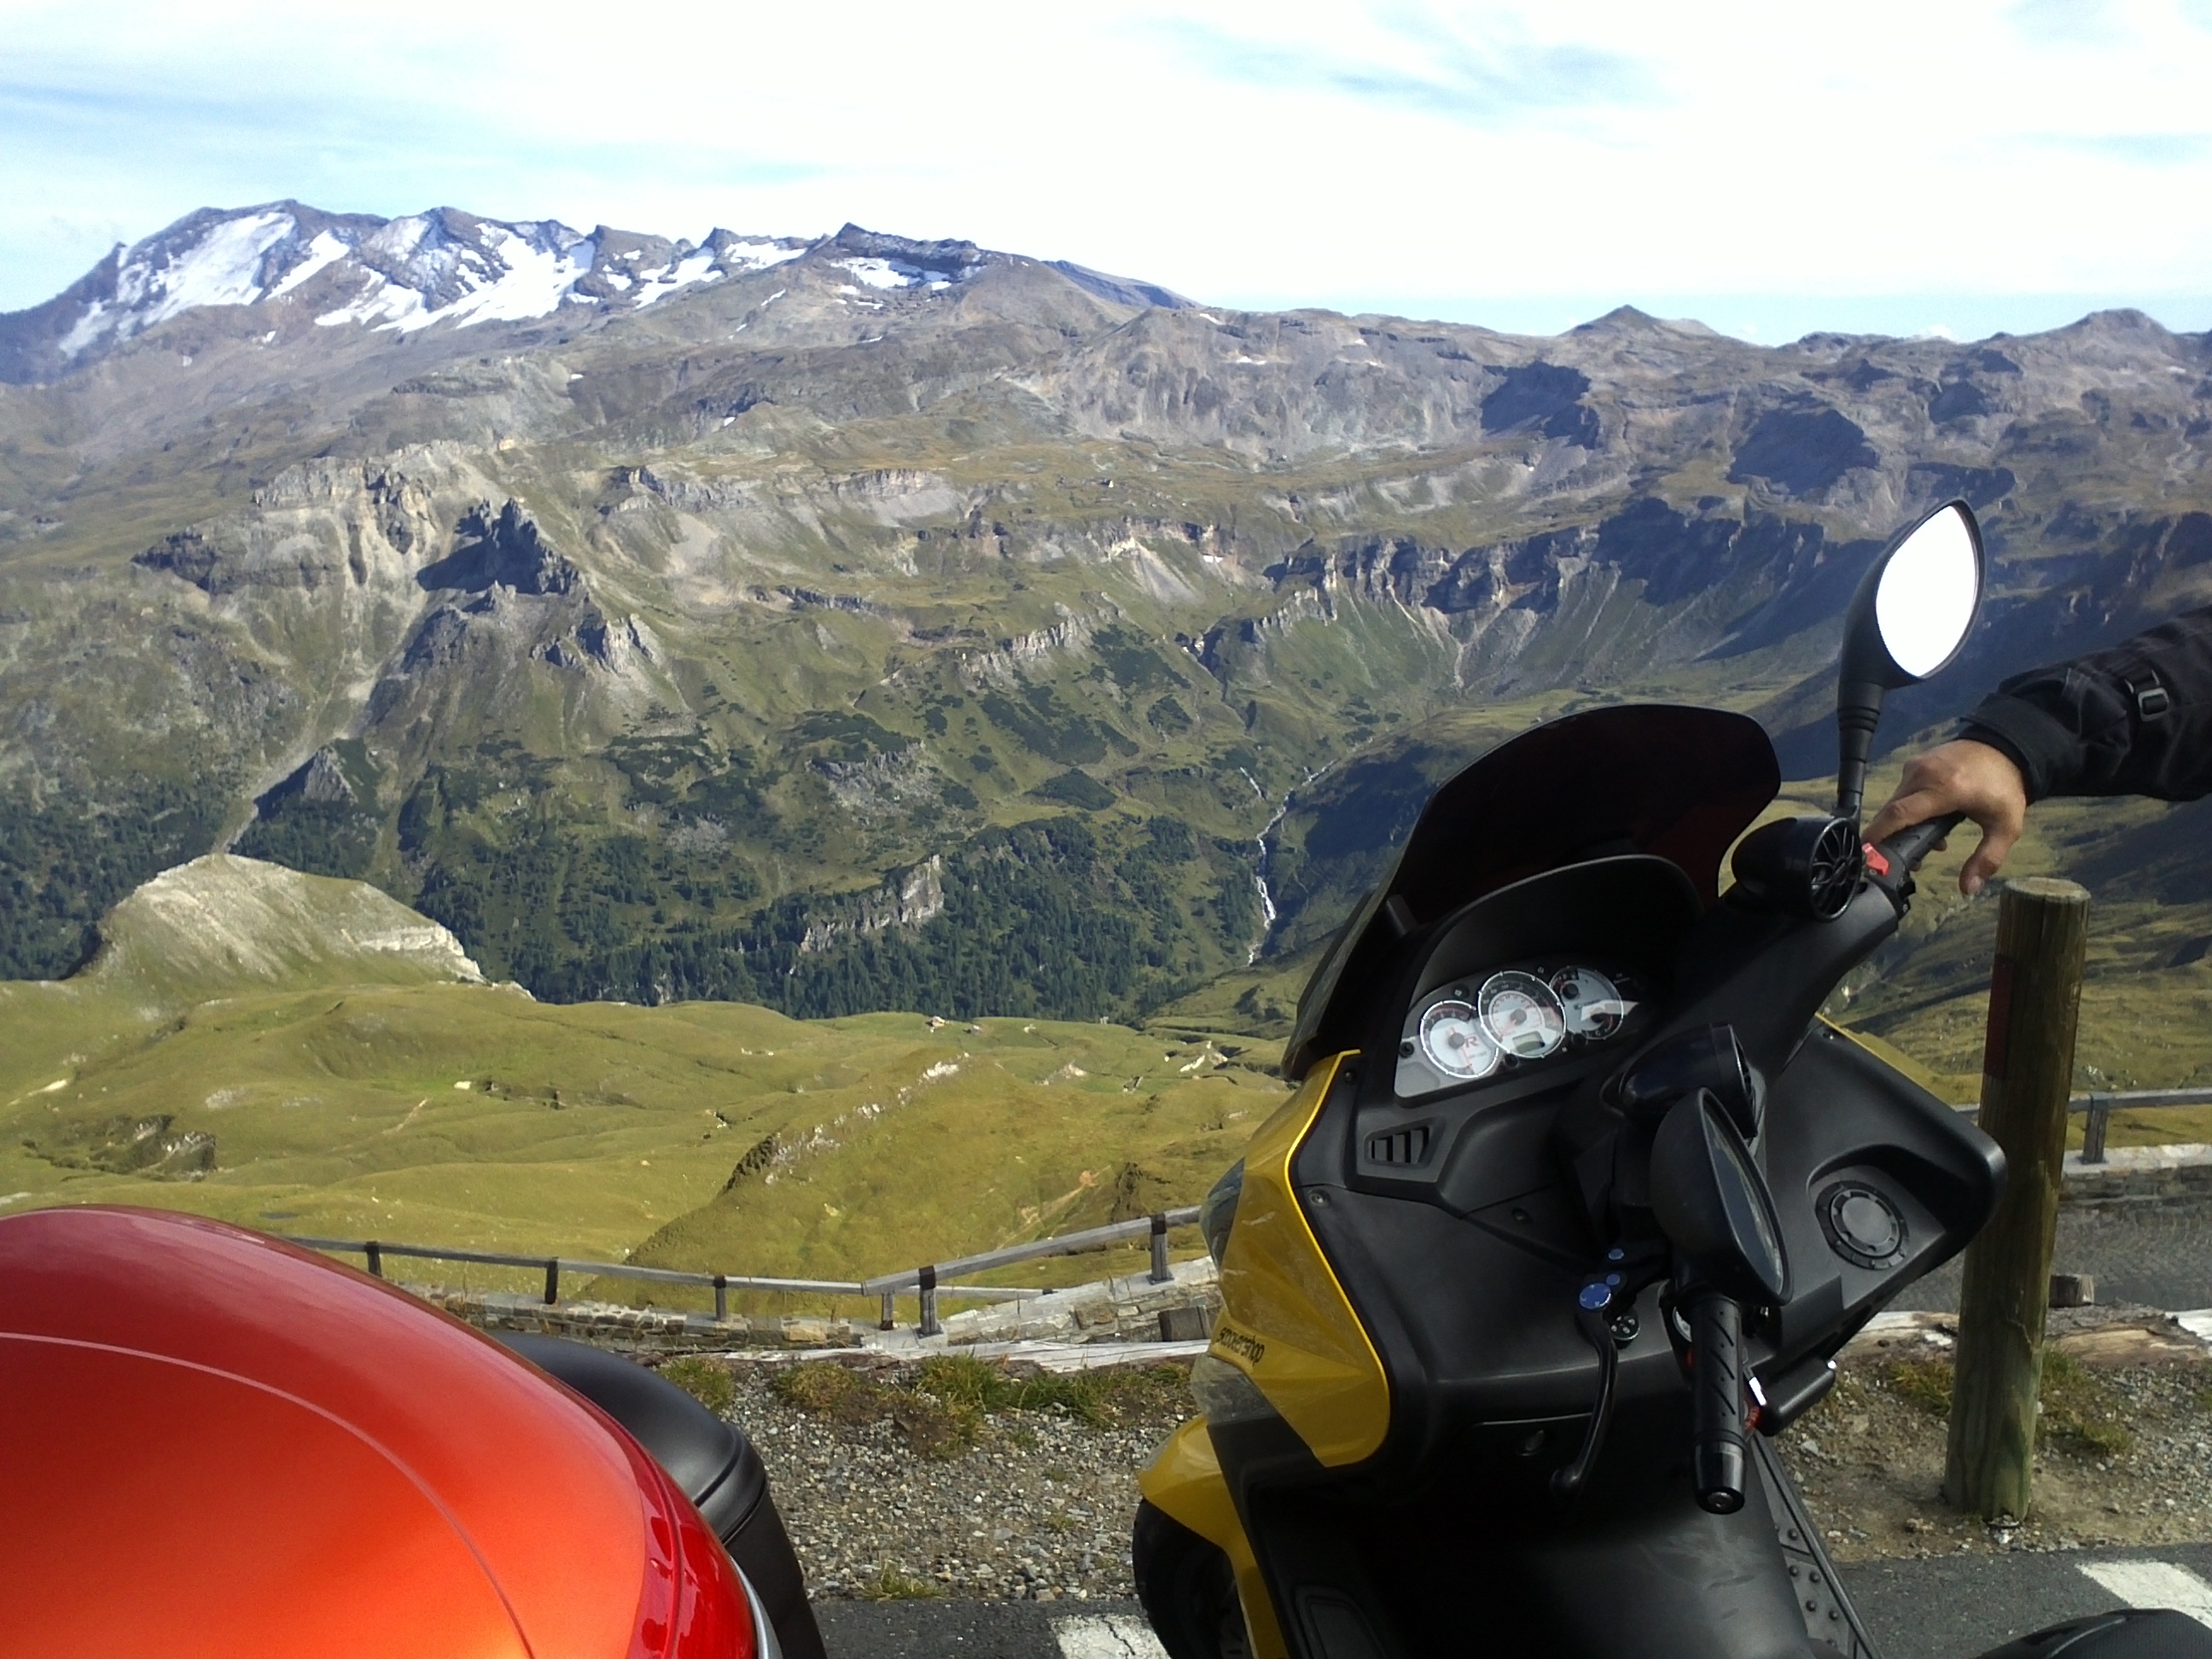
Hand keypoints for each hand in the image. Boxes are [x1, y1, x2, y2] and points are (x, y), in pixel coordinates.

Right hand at [1865, 740, 2027, 895]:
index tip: (1867, 853)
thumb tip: (1968, 889)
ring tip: (1929, 838)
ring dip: (1902, 823)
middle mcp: (1923, 775)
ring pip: (1895, 802)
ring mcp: (1916, 766)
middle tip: (1905, 857)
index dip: (1879, 835)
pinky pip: (1902, 791)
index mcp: (1945, 789)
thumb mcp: (2006, 826)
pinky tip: (1928, 818)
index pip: (1900, 814)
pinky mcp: (1914, 763)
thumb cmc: (2004, 788)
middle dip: (1892, 837)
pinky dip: (1907, 808)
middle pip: (1892, 811)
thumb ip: (1987, 858)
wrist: (2006, 747)